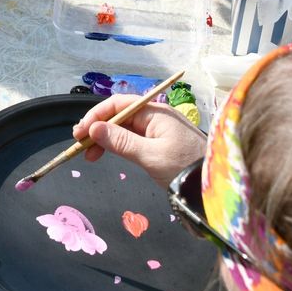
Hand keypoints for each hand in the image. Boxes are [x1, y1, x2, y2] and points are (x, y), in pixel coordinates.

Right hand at [73, 95, 205, 188]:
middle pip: (119, 115)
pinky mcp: (158, 143)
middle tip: (80, 145)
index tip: (80, 133)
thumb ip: (121, 141)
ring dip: (104, 138)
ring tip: (89, 155)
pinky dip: (116, 145)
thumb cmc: (184, 167)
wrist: (211, 186)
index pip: (119, 104)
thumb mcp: (150, 155)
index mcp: (155, 112)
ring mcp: (157, 130)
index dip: (97, 116)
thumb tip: (94, 129)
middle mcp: (155, 116)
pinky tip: (105, 154)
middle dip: (97, 128)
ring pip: (123, 128)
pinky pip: (131, 138)